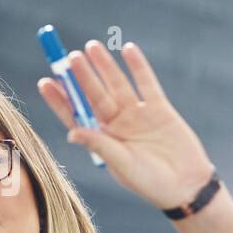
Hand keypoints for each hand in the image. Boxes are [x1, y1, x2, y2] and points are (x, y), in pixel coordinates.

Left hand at [37, 39, 214, 209]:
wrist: (187, 186)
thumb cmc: (151, 183)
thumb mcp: (123, 165)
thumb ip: (100, 146)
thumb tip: (72, 133)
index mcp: (103, 140)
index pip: (76, 115)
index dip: (60, 100)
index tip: (45, 82)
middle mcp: (117, 124)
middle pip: (95, 95)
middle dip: (82, 77)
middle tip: (70, 58)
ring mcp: (137, 115)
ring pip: (117, 85)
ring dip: (105, 66)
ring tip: (91, 46)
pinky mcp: (160, 109)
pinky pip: (146, 84)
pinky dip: (138, 67)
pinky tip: (128, 50)